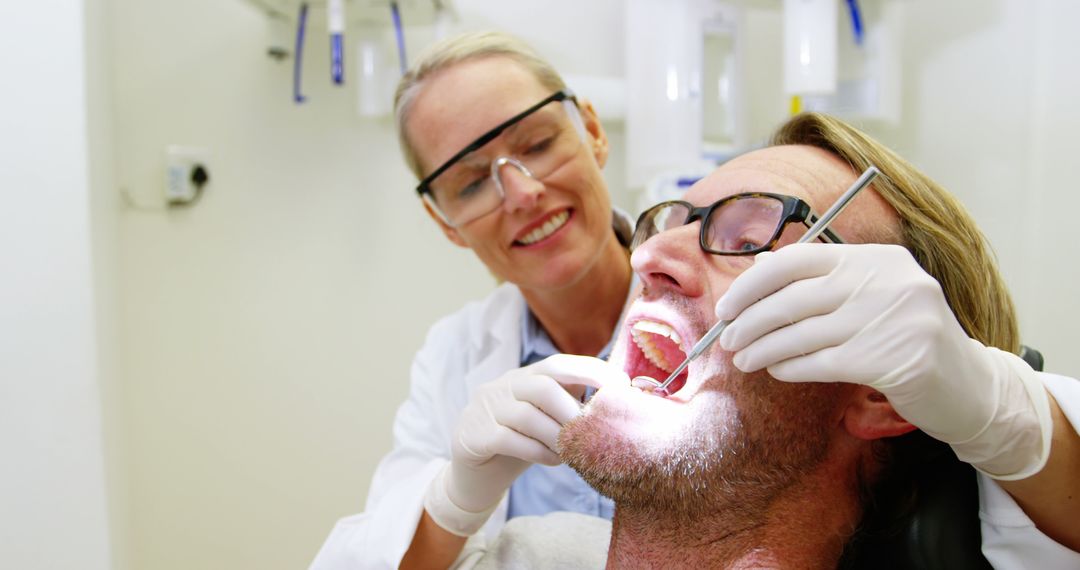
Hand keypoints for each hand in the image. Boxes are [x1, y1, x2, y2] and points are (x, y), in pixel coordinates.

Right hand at [424, 354, 627, 535]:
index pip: (557, 365)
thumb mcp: (545, 420)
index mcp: (523, 377)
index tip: (620, 385)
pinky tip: (553, 461)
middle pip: (541, 386)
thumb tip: (615, 403)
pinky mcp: (472, 435)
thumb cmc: (519, 444)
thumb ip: (569, 406)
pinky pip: (508, 440)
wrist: (473, 475)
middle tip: (591, 431)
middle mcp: (502, 386)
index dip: (590, 371)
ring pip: (526, 415)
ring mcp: (484, 409)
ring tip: (573, 453)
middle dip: (572, 409)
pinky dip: (537, 451)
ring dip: (557, 436)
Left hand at [714, 243, 1051, 478]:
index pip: (797, 259)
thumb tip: (758, 265)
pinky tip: (776, 371)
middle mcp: (886, 281)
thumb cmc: (906, 337)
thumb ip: (820, 279)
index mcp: (876, 258)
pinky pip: (820, 363)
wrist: (969, 386)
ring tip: (744, 360)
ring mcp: (892, 320)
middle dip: (750, 321)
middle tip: (728, 340)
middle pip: (792, 298)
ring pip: (801, 334)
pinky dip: (790, 367)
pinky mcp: (893, 360)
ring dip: (762, 349)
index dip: (753, 283)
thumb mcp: (870, 296)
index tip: (728, 306)